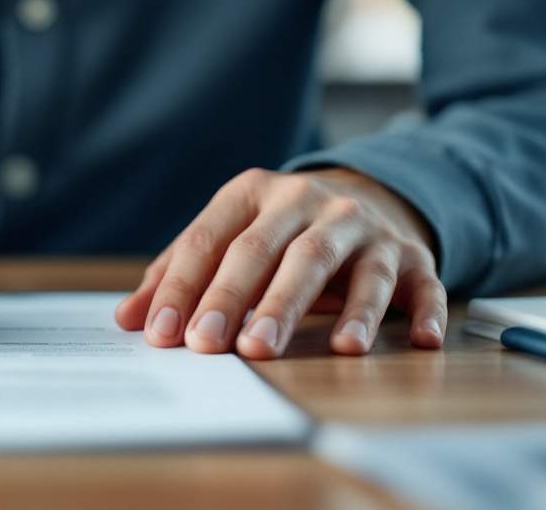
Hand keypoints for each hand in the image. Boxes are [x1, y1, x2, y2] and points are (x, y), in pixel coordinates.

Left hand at [114, 168, 446, 358]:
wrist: (371, 199)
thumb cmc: (279, 233)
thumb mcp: (228, 239)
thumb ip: (176, 275)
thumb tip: (127, 319)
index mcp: (254, 193)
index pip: (211, 240)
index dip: (184, 287)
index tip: (164, 334)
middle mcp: (309, 202)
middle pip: (267, 252)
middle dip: (237, 301)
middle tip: (213, 346)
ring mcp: (363, 227)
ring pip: (330, 265)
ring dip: (306, 309)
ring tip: (281, 351)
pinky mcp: (411, 255)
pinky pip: (417, 284)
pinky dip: (418, 311)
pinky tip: (413, 340)